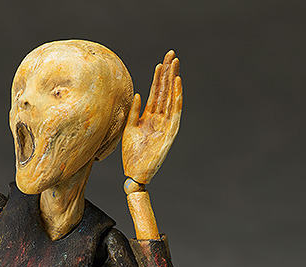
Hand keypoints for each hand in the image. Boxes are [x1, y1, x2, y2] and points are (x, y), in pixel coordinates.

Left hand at [122, 50, 182, 184]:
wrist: (134, 173)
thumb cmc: (131, 154)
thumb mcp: (129, 128)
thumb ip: (133, 111)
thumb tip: (137, 94)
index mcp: (149, 117)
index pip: (155, 92)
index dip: (158, 77)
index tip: (161, 62)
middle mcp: (159, 118)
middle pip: (165, 91)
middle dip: (168, 72)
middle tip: (172, 54)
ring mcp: (166, 124)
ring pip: (171, 97)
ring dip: (173, 80)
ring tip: (175, 63)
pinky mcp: (171, 131)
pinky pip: (175, 111)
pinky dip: (177, 96)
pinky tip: (177, 83)